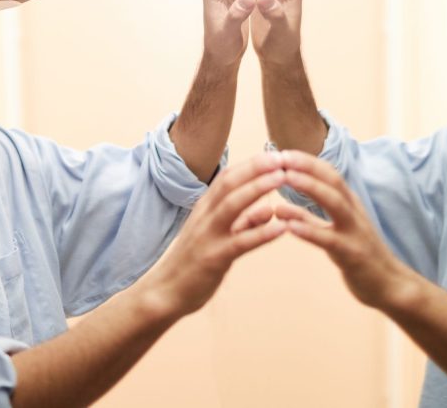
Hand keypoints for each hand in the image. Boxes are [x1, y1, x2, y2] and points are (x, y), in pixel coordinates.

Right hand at [141, 152, 288, 317]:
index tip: (276, 154)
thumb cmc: (192, 263)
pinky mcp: (213, 258)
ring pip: (233, 205)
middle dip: (256, 167)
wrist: (164, 293)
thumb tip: (268, 210)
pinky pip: (240, 242)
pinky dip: (262, 233)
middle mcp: (205, 217)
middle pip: (230, 183)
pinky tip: (282, 228)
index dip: (252, 164)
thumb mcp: (218, 236)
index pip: (228, 177)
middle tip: (282, 156)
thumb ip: (243, 222)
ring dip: (258, 189)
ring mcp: (208, 236)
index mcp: (205, 209)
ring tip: (282, 178)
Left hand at [274, 150, 415, 310]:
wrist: (389, 286)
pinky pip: (329, 239)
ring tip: (285, 178)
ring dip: (310, 187)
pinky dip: (308, 230)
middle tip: (280, 156)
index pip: (329, 173)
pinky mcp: (352, 254)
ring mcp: (355, 232)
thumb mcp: (332, 233)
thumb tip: (280, 207)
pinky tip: (288, 225)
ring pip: (334, 202)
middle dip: (307, 166)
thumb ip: (307, 219)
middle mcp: (354, 213)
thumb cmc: (358, 257)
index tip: (282, 152)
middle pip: (332, 180)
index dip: (306, 161)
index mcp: (349, 205)